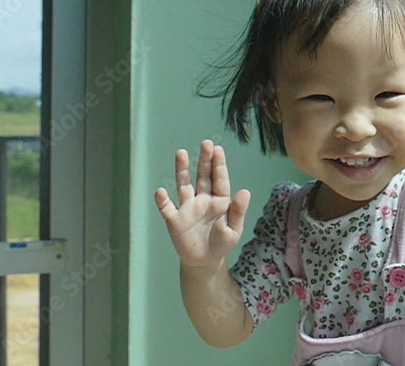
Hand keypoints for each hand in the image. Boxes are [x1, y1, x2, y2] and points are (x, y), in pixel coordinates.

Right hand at [155, 140, 250, 268]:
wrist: (204, 261)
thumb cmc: (221, 242)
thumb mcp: (234, 230)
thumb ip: (238, 211)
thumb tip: (244, 191)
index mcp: (220, 200)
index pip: (219, 179)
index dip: (218, 164)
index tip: (217, 149)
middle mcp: (203, 199)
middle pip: (203, 176)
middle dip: (204, 160)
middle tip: (206, 143)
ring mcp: (188, 208)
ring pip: (184, 185)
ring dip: (182, 170)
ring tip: (181, 153)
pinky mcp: (175, 220)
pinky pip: (167, 208)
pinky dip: (162, 201)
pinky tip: (160, 192)